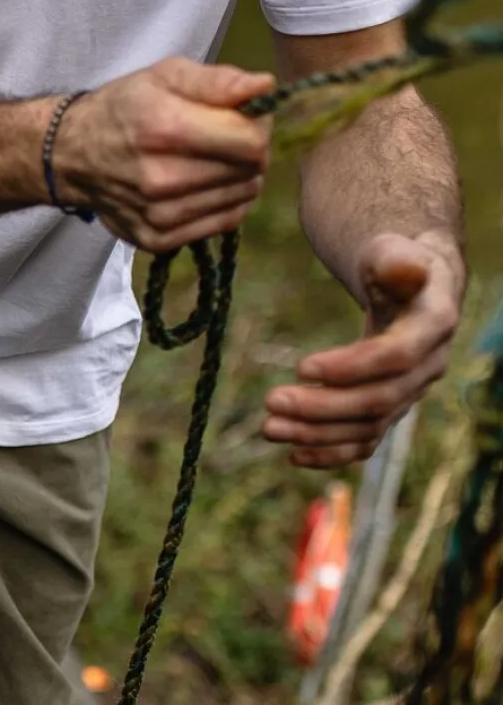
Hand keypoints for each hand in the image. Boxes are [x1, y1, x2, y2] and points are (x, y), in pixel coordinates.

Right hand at [52, 58, 274, 252]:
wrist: (73, 156)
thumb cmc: (125, 108)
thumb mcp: (166, 75)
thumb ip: (218, 80)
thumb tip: (265, 88)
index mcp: (164, 129)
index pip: (250, 142)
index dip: (259, 126)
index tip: (245, 118)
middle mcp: (161, 179)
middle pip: (250, 172)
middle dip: (251, 151)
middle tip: (230, 139)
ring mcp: (159, 216)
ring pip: (242, 198)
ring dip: (241, 178)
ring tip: (216, 161)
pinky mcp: (158, 240)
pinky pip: (223, 224)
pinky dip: (226, 204)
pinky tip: (208, 186)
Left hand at [262, 232, 463, 468]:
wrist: (410, 290)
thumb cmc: (394, 263)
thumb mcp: (393, 251)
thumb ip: (395, 259)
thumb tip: (405, 271)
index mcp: (435, 323)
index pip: (396, 356)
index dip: (351, 367)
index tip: (301, 367)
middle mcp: (429, 366)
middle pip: (378, 400)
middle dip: (322, 406)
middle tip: (271, 401)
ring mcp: (411, 394)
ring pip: (367, 427)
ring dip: (317, 434)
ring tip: (269, 428)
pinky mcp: (389, 411)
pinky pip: (363, 442)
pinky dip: (330, 453)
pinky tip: (293, 453)